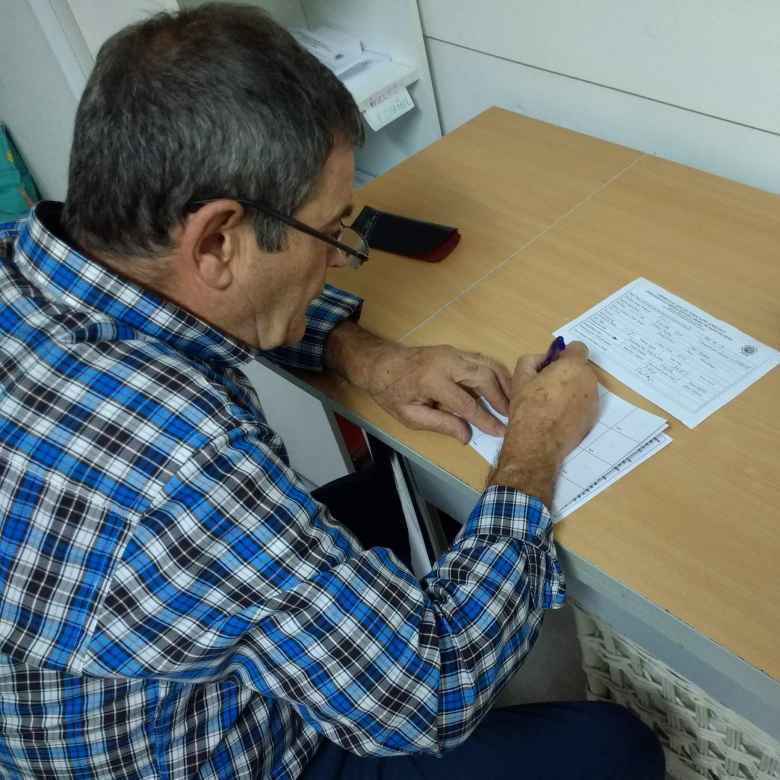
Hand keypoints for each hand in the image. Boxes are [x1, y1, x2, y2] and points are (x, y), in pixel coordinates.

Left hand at [326, 321, 510, 442]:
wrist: (381, 364)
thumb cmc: (392, 392)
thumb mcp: (410, 416)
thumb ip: (440, 424)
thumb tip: (466, 435)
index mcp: (432, 380)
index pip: (466, 404)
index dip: (485, 420)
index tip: (500, 432)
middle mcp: (446, 362)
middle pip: (484, 378)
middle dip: (501, 399)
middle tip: (512, 417)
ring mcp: (452, 352)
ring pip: (487, 365)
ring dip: (503, 383)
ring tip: (513, 402)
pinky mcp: (455, 350)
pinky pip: (482, 360)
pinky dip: (496, 373)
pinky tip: (504, 386)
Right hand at [490, 342, 597, 505]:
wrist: (537, 442)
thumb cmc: (527, 406)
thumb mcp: (521, 376)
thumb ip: (533, 359)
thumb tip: (544, 358)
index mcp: (573, 366)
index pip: (578, 348)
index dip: (564, 355)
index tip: (552, 366)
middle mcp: (589, 381)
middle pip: (580, 369)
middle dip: (567, 373)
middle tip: (547, 387)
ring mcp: (594, 401)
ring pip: (583, 387)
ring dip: (571, 390)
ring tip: (551, 405)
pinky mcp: (593, 418)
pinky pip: (584, 404)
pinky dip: (574, 406)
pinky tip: (558, 417)